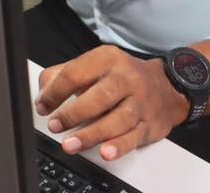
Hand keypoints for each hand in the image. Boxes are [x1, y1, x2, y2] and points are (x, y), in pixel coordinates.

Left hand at [36, 45, 189, 161]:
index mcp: (107, 59)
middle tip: (55, 125)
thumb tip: (44, 94)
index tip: (43, 105)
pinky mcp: (150, 124)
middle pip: (99, 96)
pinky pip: (134, 136)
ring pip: (117, 119)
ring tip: (70, 144)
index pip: (76, 73)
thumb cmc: (122, 77)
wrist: (167, 86)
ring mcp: (141, 102)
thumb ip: (65, 74)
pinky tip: (105, 151)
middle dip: (74, 113)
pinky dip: (119, 146)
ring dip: (91, 134)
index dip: (56, 91)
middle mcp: (126, 78)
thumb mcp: (95, 65)